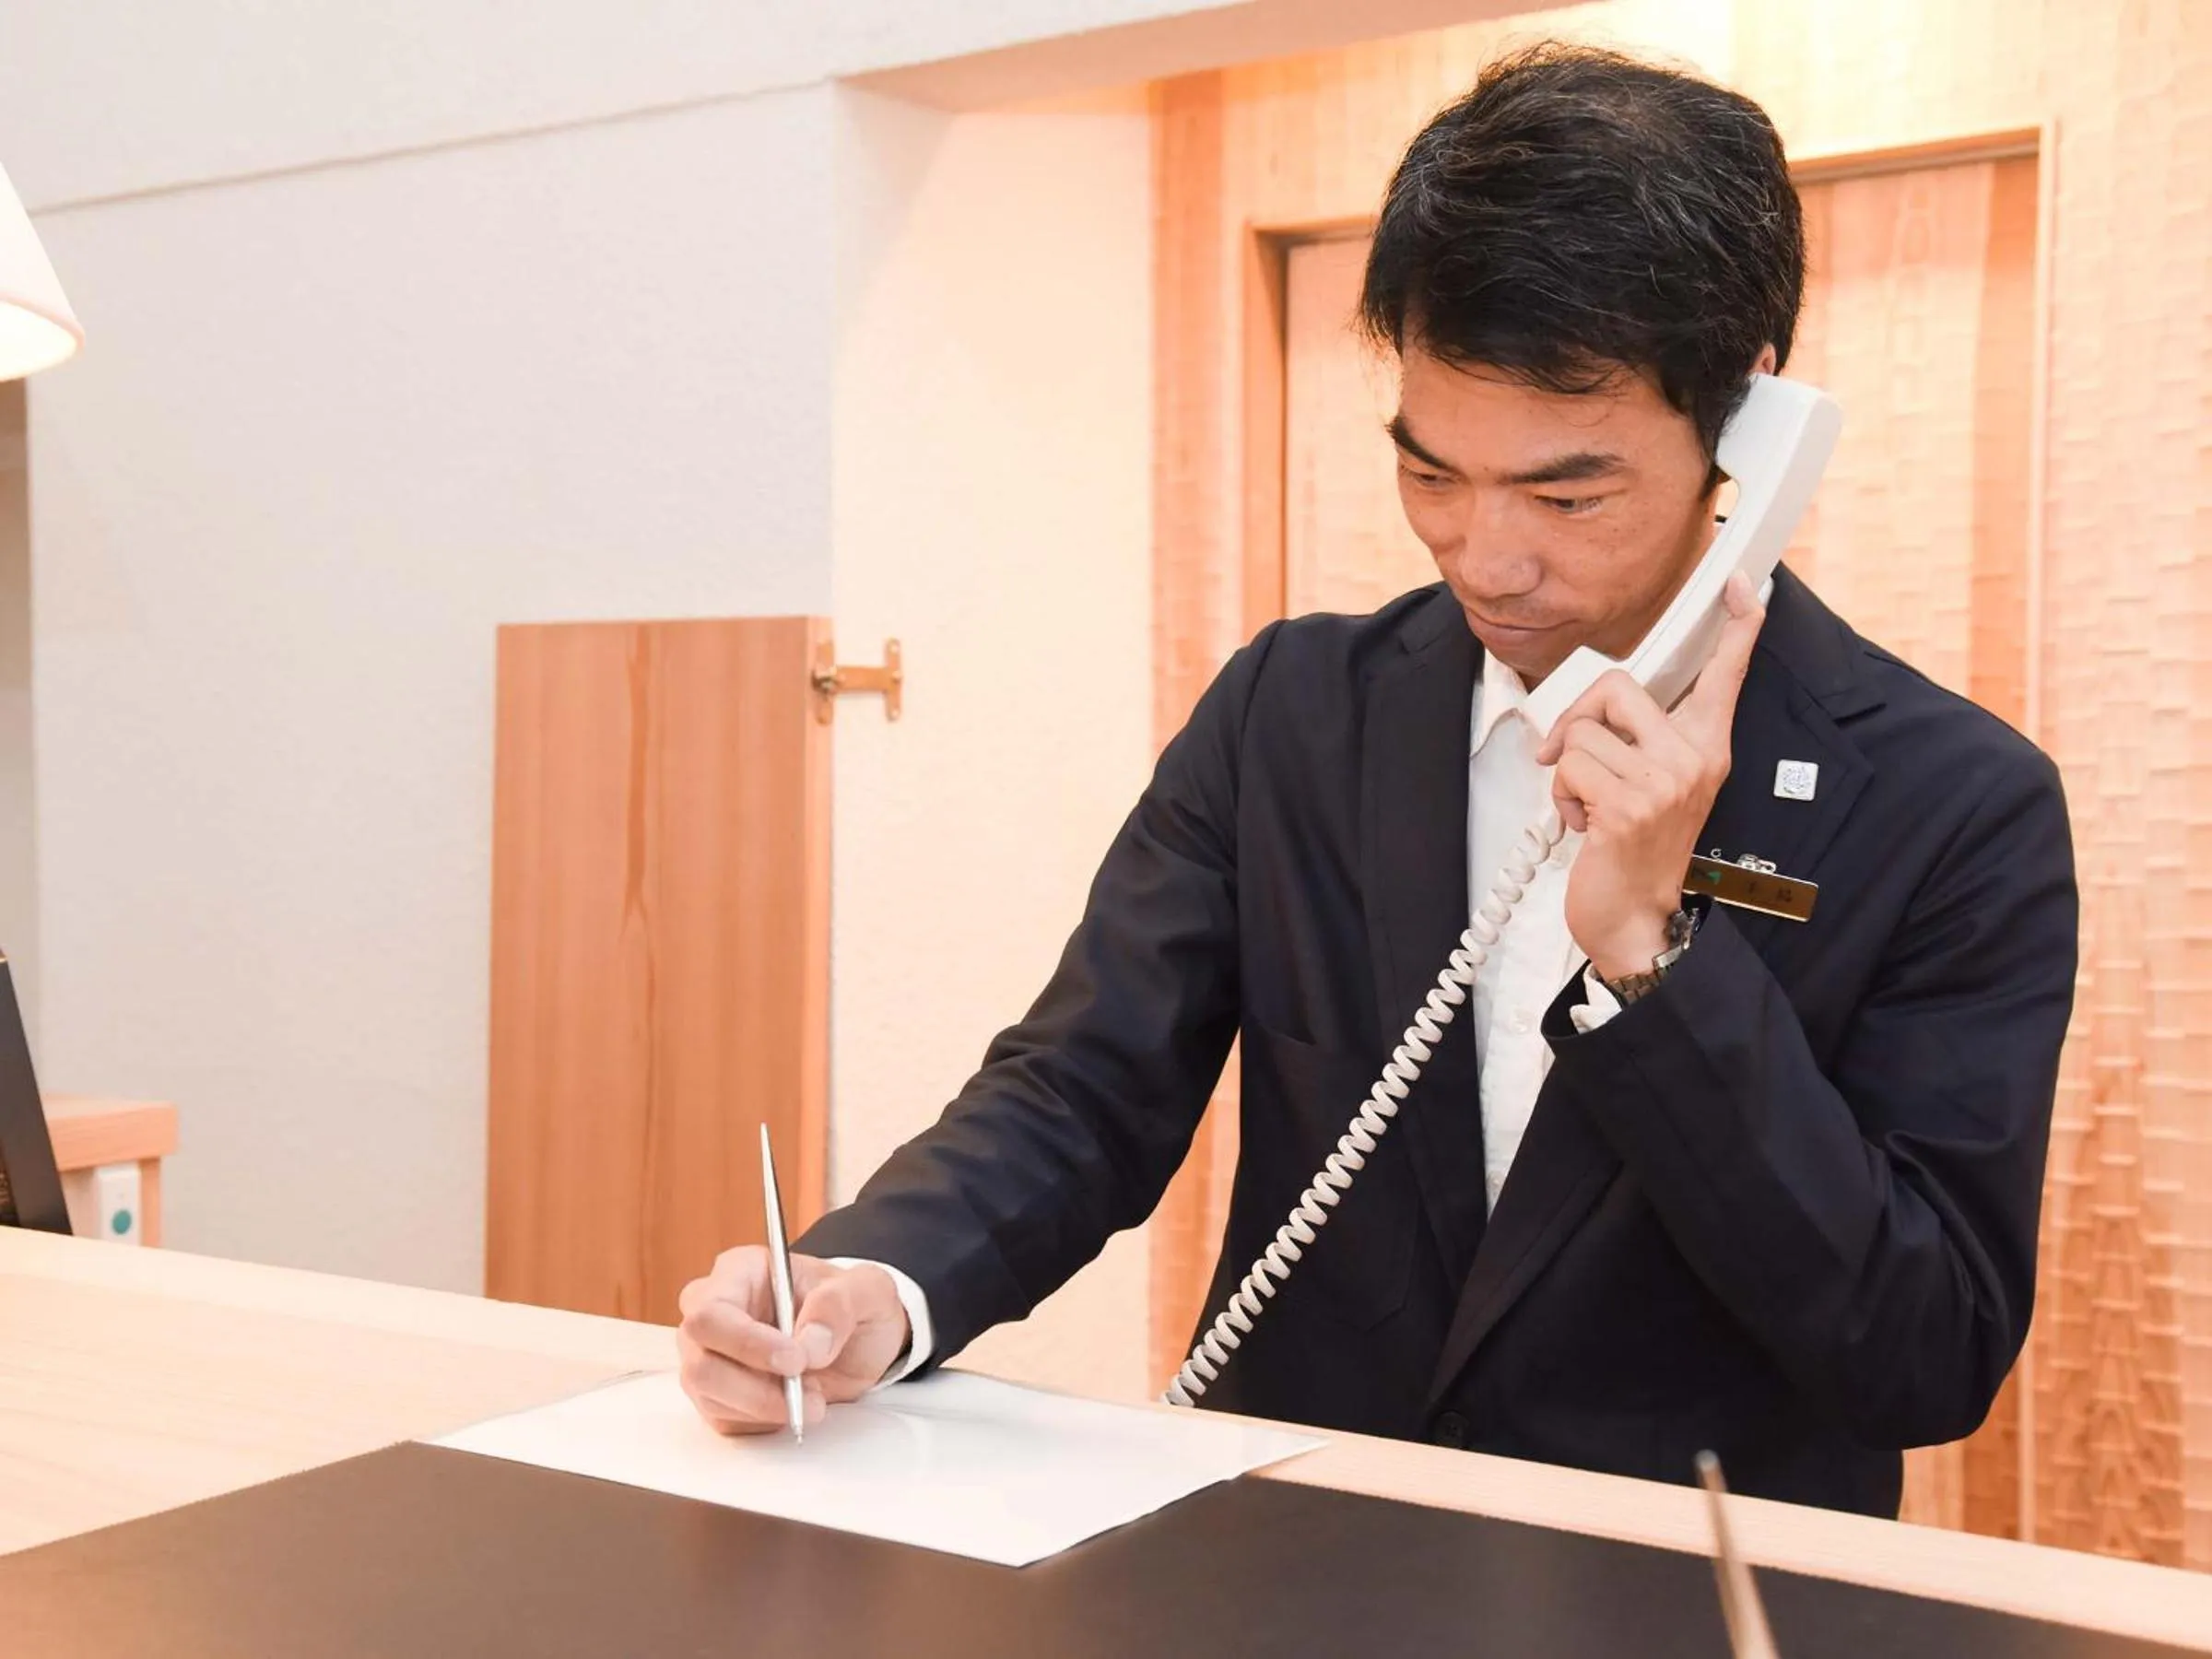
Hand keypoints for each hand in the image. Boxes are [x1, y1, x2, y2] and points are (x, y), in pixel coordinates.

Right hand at [676, 1249, 911, 1434]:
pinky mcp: (719, 1395)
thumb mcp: (867, 1292)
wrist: (861, 1343)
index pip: (711, 1311)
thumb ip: (838, 1307)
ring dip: (764, 1408)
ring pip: (708, 1395)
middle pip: (699, 1361)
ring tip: (814, 1399)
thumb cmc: (854, 1306)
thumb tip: (808, 1344)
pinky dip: (764, 1422)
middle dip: (754, 1387)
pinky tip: (794, 1405)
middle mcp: (714, 1313)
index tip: (795, 1361)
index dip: (746, 1342)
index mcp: (740, 1272)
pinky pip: (725, 1419)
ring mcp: (710, 1356)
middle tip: (809, 1393)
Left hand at [1534, 573, 1765, 982]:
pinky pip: (1569, 768)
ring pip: (1582, 732)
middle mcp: (1695, 758)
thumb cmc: (1636, 847)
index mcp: (1707, 746)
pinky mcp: (1629, 807)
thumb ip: (1637, 739)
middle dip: (1578, 717)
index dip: (1737, 627)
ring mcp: (1665, 783)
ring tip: (1592, 806)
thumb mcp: (1651, 784)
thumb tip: (1594, 704)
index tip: (1746, 583)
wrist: (1635, 915)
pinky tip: (1585, 828)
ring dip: (1568, 772)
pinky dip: (1562, 799)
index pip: (1726, 676)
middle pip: (1616, 684)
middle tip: (1572, 757)